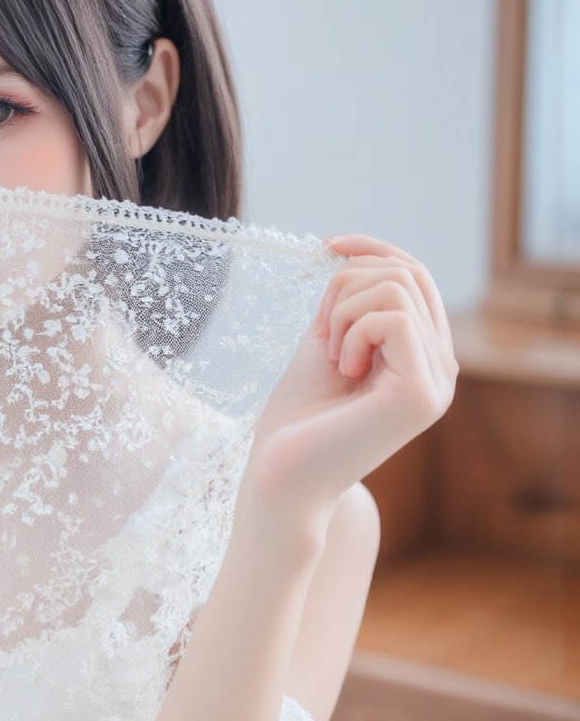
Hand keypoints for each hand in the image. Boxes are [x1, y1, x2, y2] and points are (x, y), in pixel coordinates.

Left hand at [238, 233, 458, 525]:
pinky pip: (395, 317)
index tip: (326, 244)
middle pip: (409, 273)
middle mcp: (441, 368)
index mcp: (420, 356)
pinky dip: (353, 329)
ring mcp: (437, 383)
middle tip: (320, 330)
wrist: (279, 476)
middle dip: (347, 283)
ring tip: (331, 355)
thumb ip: (349, 306)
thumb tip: (352, 255)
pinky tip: (341, 367)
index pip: (414, 276)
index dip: (371, 249)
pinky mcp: (422, 395)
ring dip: (345, 309)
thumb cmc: (295, 420)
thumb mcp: (324, 344)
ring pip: (399, 287)